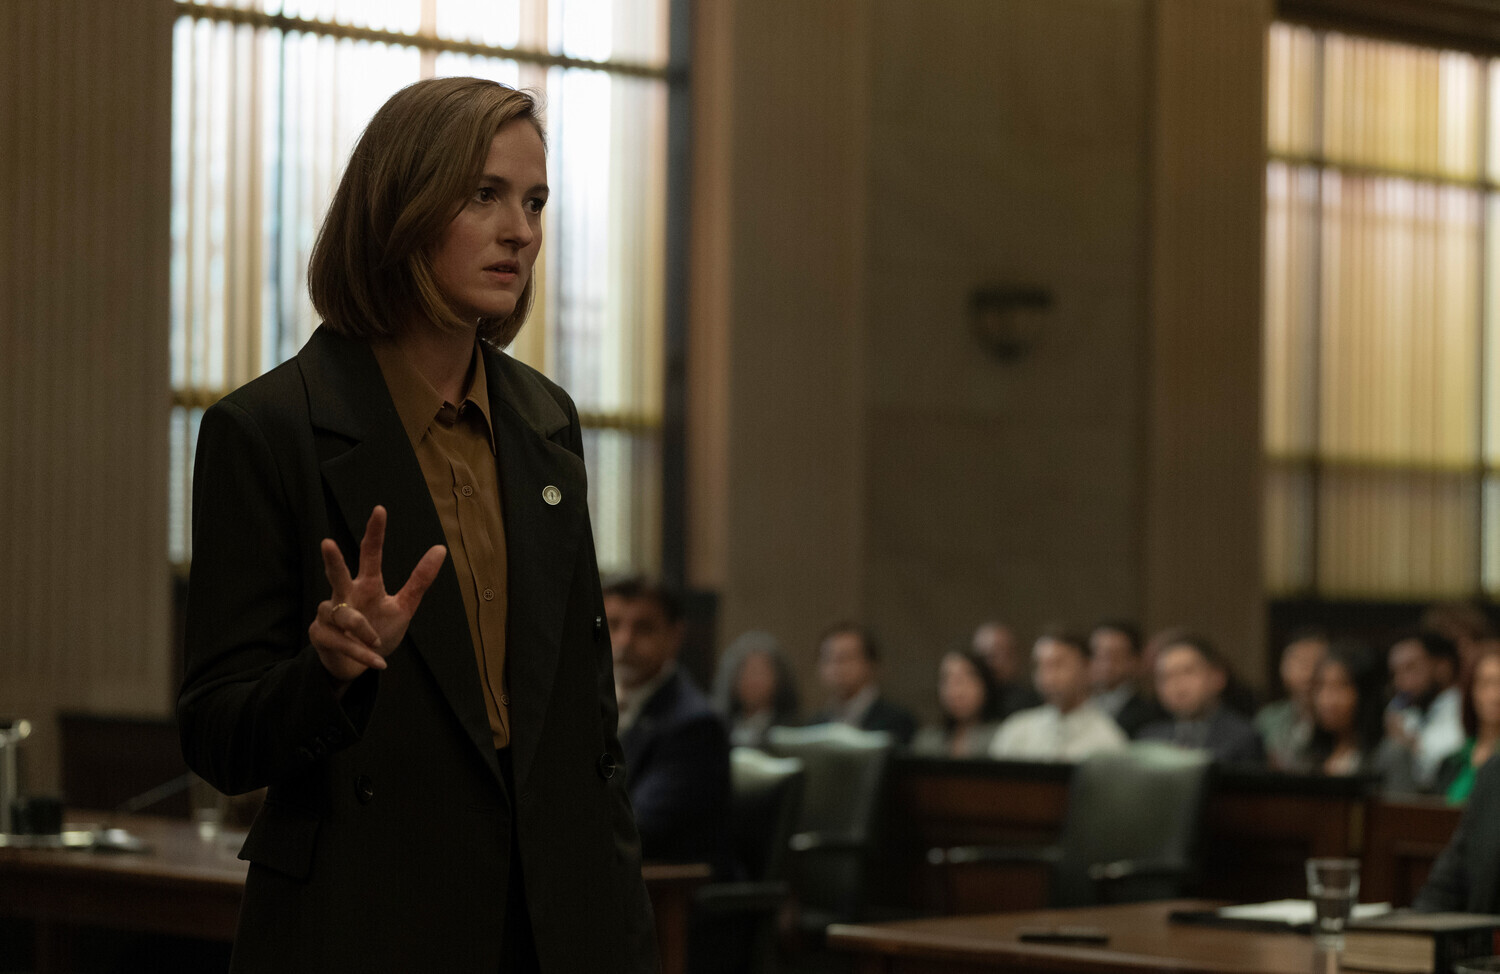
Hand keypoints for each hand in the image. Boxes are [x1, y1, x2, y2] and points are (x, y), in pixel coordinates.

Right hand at [309, 505, 446, 685]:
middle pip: (337, 574)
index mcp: (366, 585)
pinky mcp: (319, 634)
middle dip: (333, 560)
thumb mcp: (404, 607)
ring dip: (364, 631)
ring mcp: (328, 614)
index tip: (380, 510)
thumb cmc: (378, 630)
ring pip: (346, 617)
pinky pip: (343, 642)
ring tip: (377, 642)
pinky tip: (377, 662)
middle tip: (327, 542)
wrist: (357, 666)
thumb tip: (441, 548)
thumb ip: (419, 581)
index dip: (375, 533)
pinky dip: (362, 653)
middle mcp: (344, 595)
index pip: (370, 555)